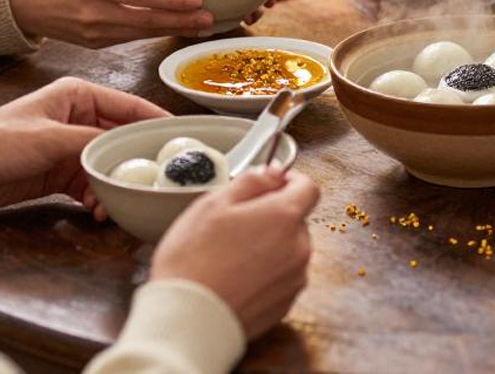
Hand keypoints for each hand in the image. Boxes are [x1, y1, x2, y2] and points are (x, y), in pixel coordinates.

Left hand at [0, 77, 169, 210]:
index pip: (131, 106)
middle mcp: (80, 118)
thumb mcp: (50, 138)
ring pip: (110, 165)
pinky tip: (98, 211)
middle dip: (138, 161)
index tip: (183, 139)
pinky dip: (99, 198)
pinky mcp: (62, 173)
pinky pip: (93, 185)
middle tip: (158, 179)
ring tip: (116, 202)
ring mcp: (71, 147)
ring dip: (116, 185)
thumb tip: (127, 154)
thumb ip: (92, 143)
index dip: (157, 122)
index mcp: (79, 95)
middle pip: (124, 139)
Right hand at [10, 0, 215, 46]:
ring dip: (172, 30)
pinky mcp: (95, 44)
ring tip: (201, 26)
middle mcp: (96, 16)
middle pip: (148, 22)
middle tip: (210, 18)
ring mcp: (95, 34)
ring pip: (142, 34)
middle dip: (181, 21)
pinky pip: (130, 38)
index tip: (197, 0)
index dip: (171, 1)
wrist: (18, 5)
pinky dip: (153, 34)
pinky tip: (172, 28)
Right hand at [152, 167, 320, 338]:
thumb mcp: (214, 204)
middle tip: (235, 224)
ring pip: (289, 250)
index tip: (270, 184)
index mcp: (284, 217)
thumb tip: (274, 173)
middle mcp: (299, 248)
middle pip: (296, 221)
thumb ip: (251, 181)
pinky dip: (265, 274)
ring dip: (269, 247)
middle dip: (272, 217)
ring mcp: (294, 280)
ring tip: (230, 257)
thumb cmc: (193, 260)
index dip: (289, 181)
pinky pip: (281, 278)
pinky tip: (235, 279)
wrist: (186, 320)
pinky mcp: (285, 305)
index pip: (308, 187)